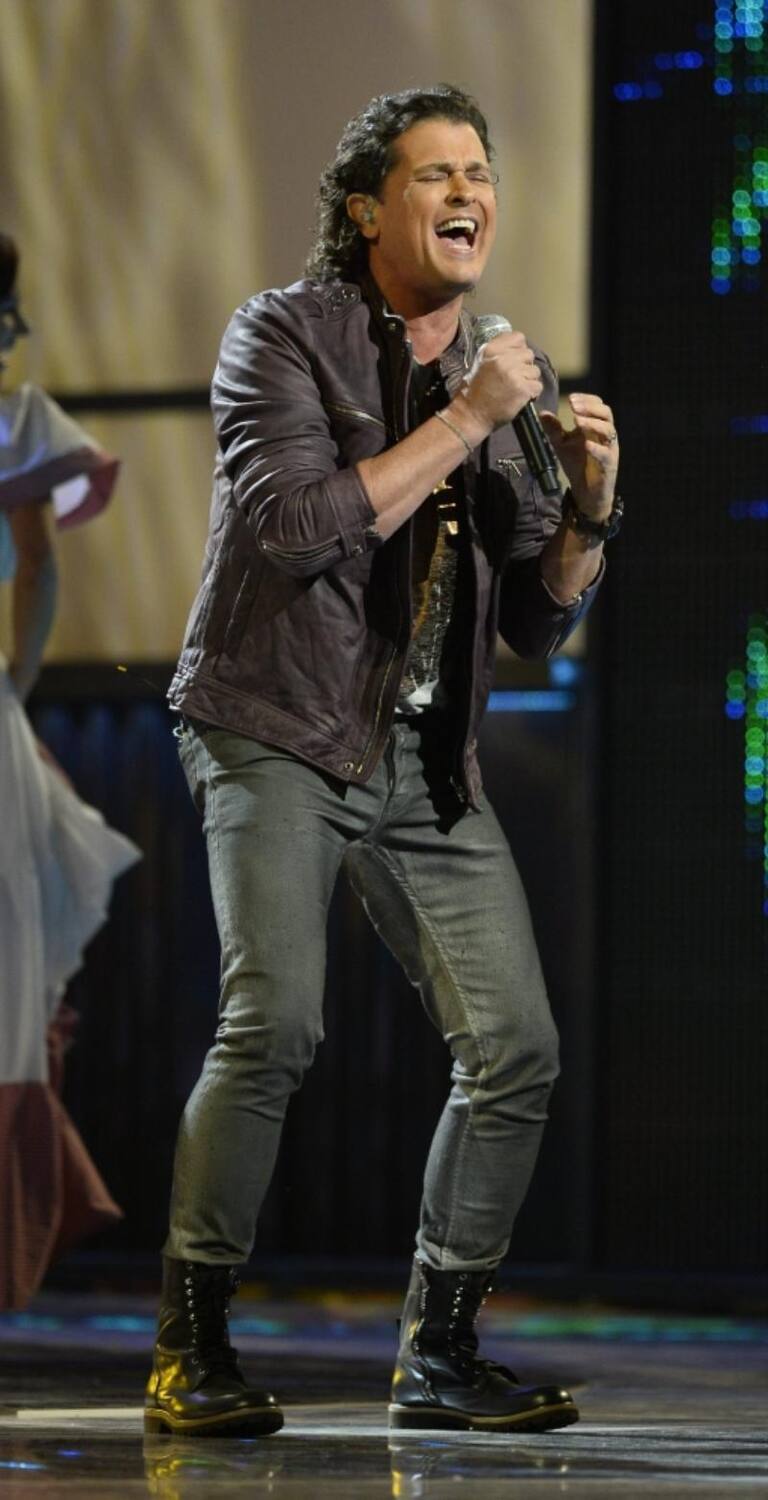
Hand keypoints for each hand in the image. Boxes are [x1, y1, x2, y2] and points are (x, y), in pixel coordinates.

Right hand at [458, 331, 543, 433]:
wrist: (472, 415)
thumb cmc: (475, 392)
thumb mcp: (480, 363)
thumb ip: (498, 353)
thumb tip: (518, 349)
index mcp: (491, 350)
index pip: (518, 337)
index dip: (519, 349)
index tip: (515, 361)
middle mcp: (503, 358)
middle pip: (529, 354)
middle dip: (524, 367)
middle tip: (514, 379)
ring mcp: (514, 373)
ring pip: (535, 371)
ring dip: (529, 381)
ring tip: (516, 389)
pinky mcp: (522, 389)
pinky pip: (538, 386)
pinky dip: (532, 394)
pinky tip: (521, 398)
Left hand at [540, 394, 618, 517]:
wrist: (587, 492)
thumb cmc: (577, 464)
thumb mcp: (562, 444)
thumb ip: (554, 429)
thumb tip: (542, 413)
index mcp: (596, 427)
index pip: (598, 406)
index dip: (586, 400)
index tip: (571, 398)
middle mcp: (606, 435)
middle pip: (606, 414)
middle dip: (590, 408)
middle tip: (573, 406)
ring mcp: (609, 449)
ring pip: (608, 431)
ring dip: (592, 424)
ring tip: (577, 421)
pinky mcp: (609, 465)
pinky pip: (605, 454)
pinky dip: (596, 448)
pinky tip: (586, 445)